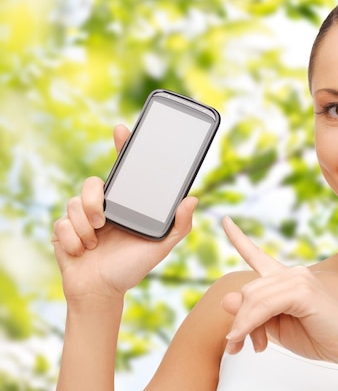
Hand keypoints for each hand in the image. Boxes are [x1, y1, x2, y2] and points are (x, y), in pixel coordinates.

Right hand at [52, 125, 196, 301]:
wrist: (101, 291)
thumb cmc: (131, 267)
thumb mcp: (160, 248)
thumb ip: (179, 226)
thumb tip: (192, 199)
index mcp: (126, 203)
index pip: (123, 169)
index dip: (122, 147)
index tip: (122, 129)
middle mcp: (103, 205)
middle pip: (92, 183)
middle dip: (94, 201)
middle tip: (103, 220)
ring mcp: (81, 216)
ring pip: (75, 204)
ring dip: (84, 229)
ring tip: (94, 244)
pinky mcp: (63, 228)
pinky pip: (62, 224)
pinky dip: (73, 241)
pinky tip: (81, 252)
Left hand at [220, 216, 337, 365]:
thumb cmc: (319, 337)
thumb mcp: (277, 327)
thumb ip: (254, 313)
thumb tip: (226, 298)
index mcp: (287, 279)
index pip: (258, 255)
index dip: (239, 238)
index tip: (225, 221)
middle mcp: (292, 273)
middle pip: (248, 291)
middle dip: (239, 321)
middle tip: (236, 346)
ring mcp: (299, 279)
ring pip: (253, 299)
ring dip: (242, 326)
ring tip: (240, 347)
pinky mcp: (303, 292)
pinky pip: (264, 306)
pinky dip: (249, 324)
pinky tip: (243, 337)